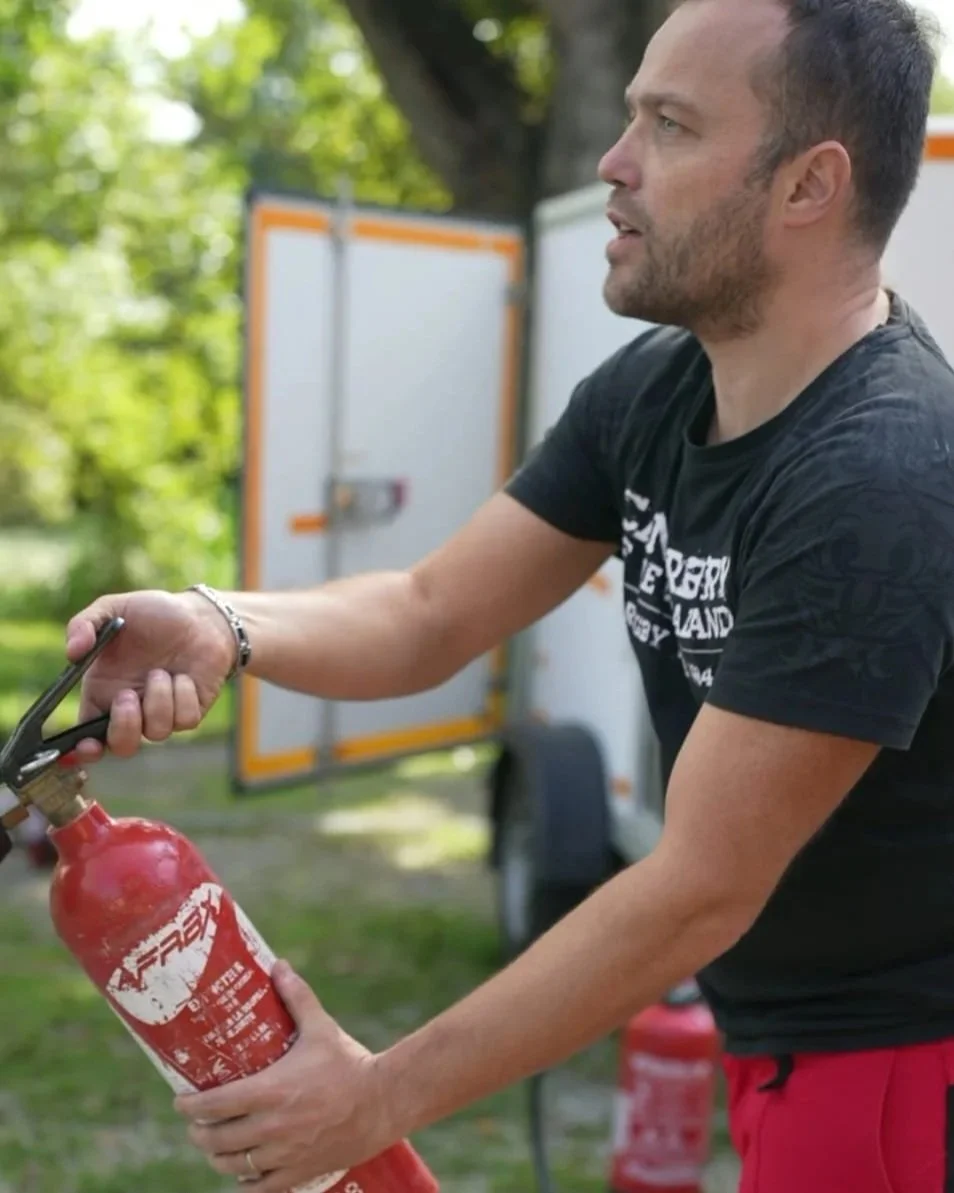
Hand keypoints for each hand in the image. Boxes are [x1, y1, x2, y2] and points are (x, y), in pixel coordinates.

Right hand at [65, 589, 236, 760]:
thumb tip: (72, 652)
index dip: (85, 748)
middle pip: (121, 746)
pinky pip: (185, 720)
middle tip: (128, 695)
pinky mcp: (190, 712)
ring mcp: (162, 712)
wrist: (201, 616)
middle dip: (124, 726)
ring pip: (156, 733)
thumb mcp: (114, 607)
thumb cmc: (155, 613)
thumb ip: (85, 623)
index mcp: (104, 692)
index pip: (87, 733)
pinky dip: (183, 696)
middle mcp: (132, 708)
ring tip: (162, 671)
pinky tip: (184, 675)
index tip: (87, 745)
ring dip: (158, 700)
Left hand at [176, 962, 396, 1192]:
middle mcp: (272, 1126)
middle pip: (217, 1139)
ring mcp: (285, 1153)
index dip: (189, 1107)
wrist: (384, 1101)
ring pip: (233, 1166)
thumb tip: (278, 965)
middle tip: (196, 1123)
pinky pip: (260, 1188)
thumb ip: (296, 997)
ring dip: (218, 1157)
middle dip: (199, 1133)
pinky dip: (245, 1183)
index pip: (214, 1105)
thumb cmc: (349, 1062)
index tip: (181, 1102)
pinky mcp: (300, 1171)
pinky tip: (242, 1175)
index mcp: (270, 1090)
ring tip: (215, 1146)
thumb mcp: (321, 1028)